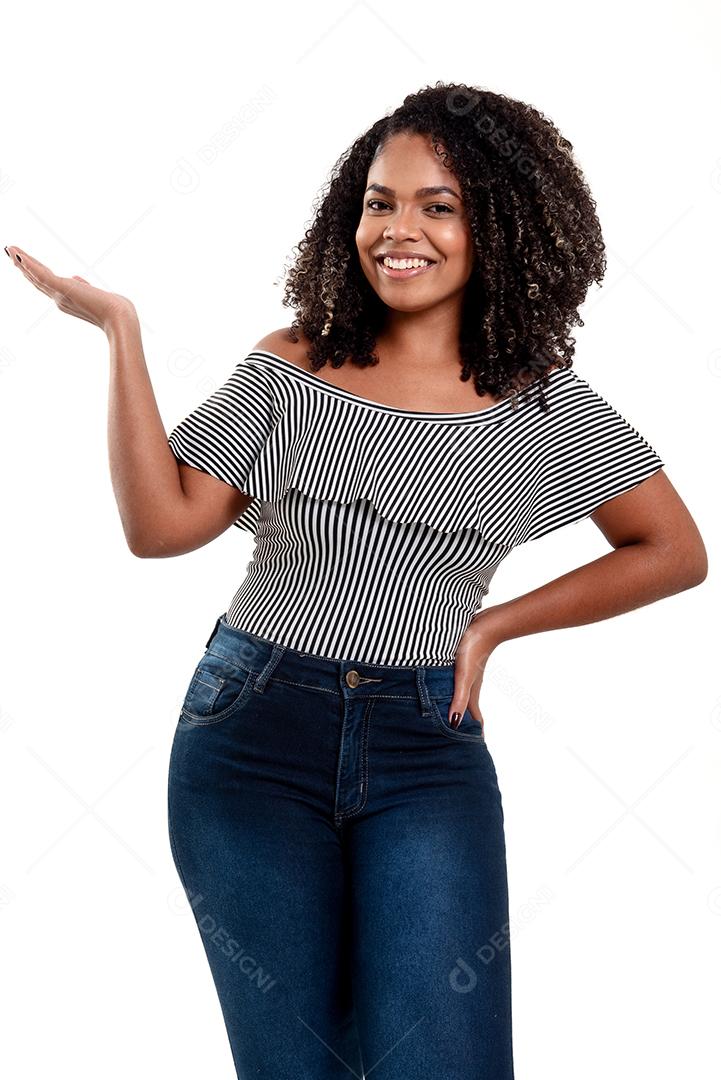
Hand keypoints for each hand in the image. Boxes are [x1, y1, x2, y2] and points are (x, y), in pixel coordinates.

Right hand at [4, 245, 135, 333]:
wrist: (119, 319)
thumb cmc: (114, 310)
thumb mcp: (96, 294)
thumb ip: (83, 286)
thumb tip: (76, 279)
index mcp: (66, 300)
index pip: (46, 284)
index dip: (33, 273)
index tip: (24, 262)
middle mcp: (59, 299)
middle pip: (36, 280)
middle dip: (22, 266)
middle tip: (10, 253)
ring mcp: (60, 295)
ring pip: (35, 276)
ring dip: (21, 262)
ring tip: (10, 250)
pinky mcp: (64, 289)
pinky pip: (42, 275)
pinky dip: (29, 265)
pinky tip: (19, 255)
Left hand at [449, 613, 502, 735]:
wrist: (484, 624)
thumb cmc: (473, 649)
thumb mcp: (463, 676)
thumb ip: (459, 697)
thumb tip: (453, 723)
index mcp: (471, 693)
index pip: (474, 721)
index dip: (474, 736)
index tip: (473, 752)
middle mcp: (470, 687)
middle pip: (468, 711)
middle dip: (464, 726)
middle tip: (458, 741)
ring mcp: (467, 676)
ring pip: (462, 698)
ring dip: (458, 710)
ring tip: (451, 720)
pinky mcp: (463, 665)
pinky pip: (457, 685)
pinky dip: (453, 694)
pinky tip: (445, 690)